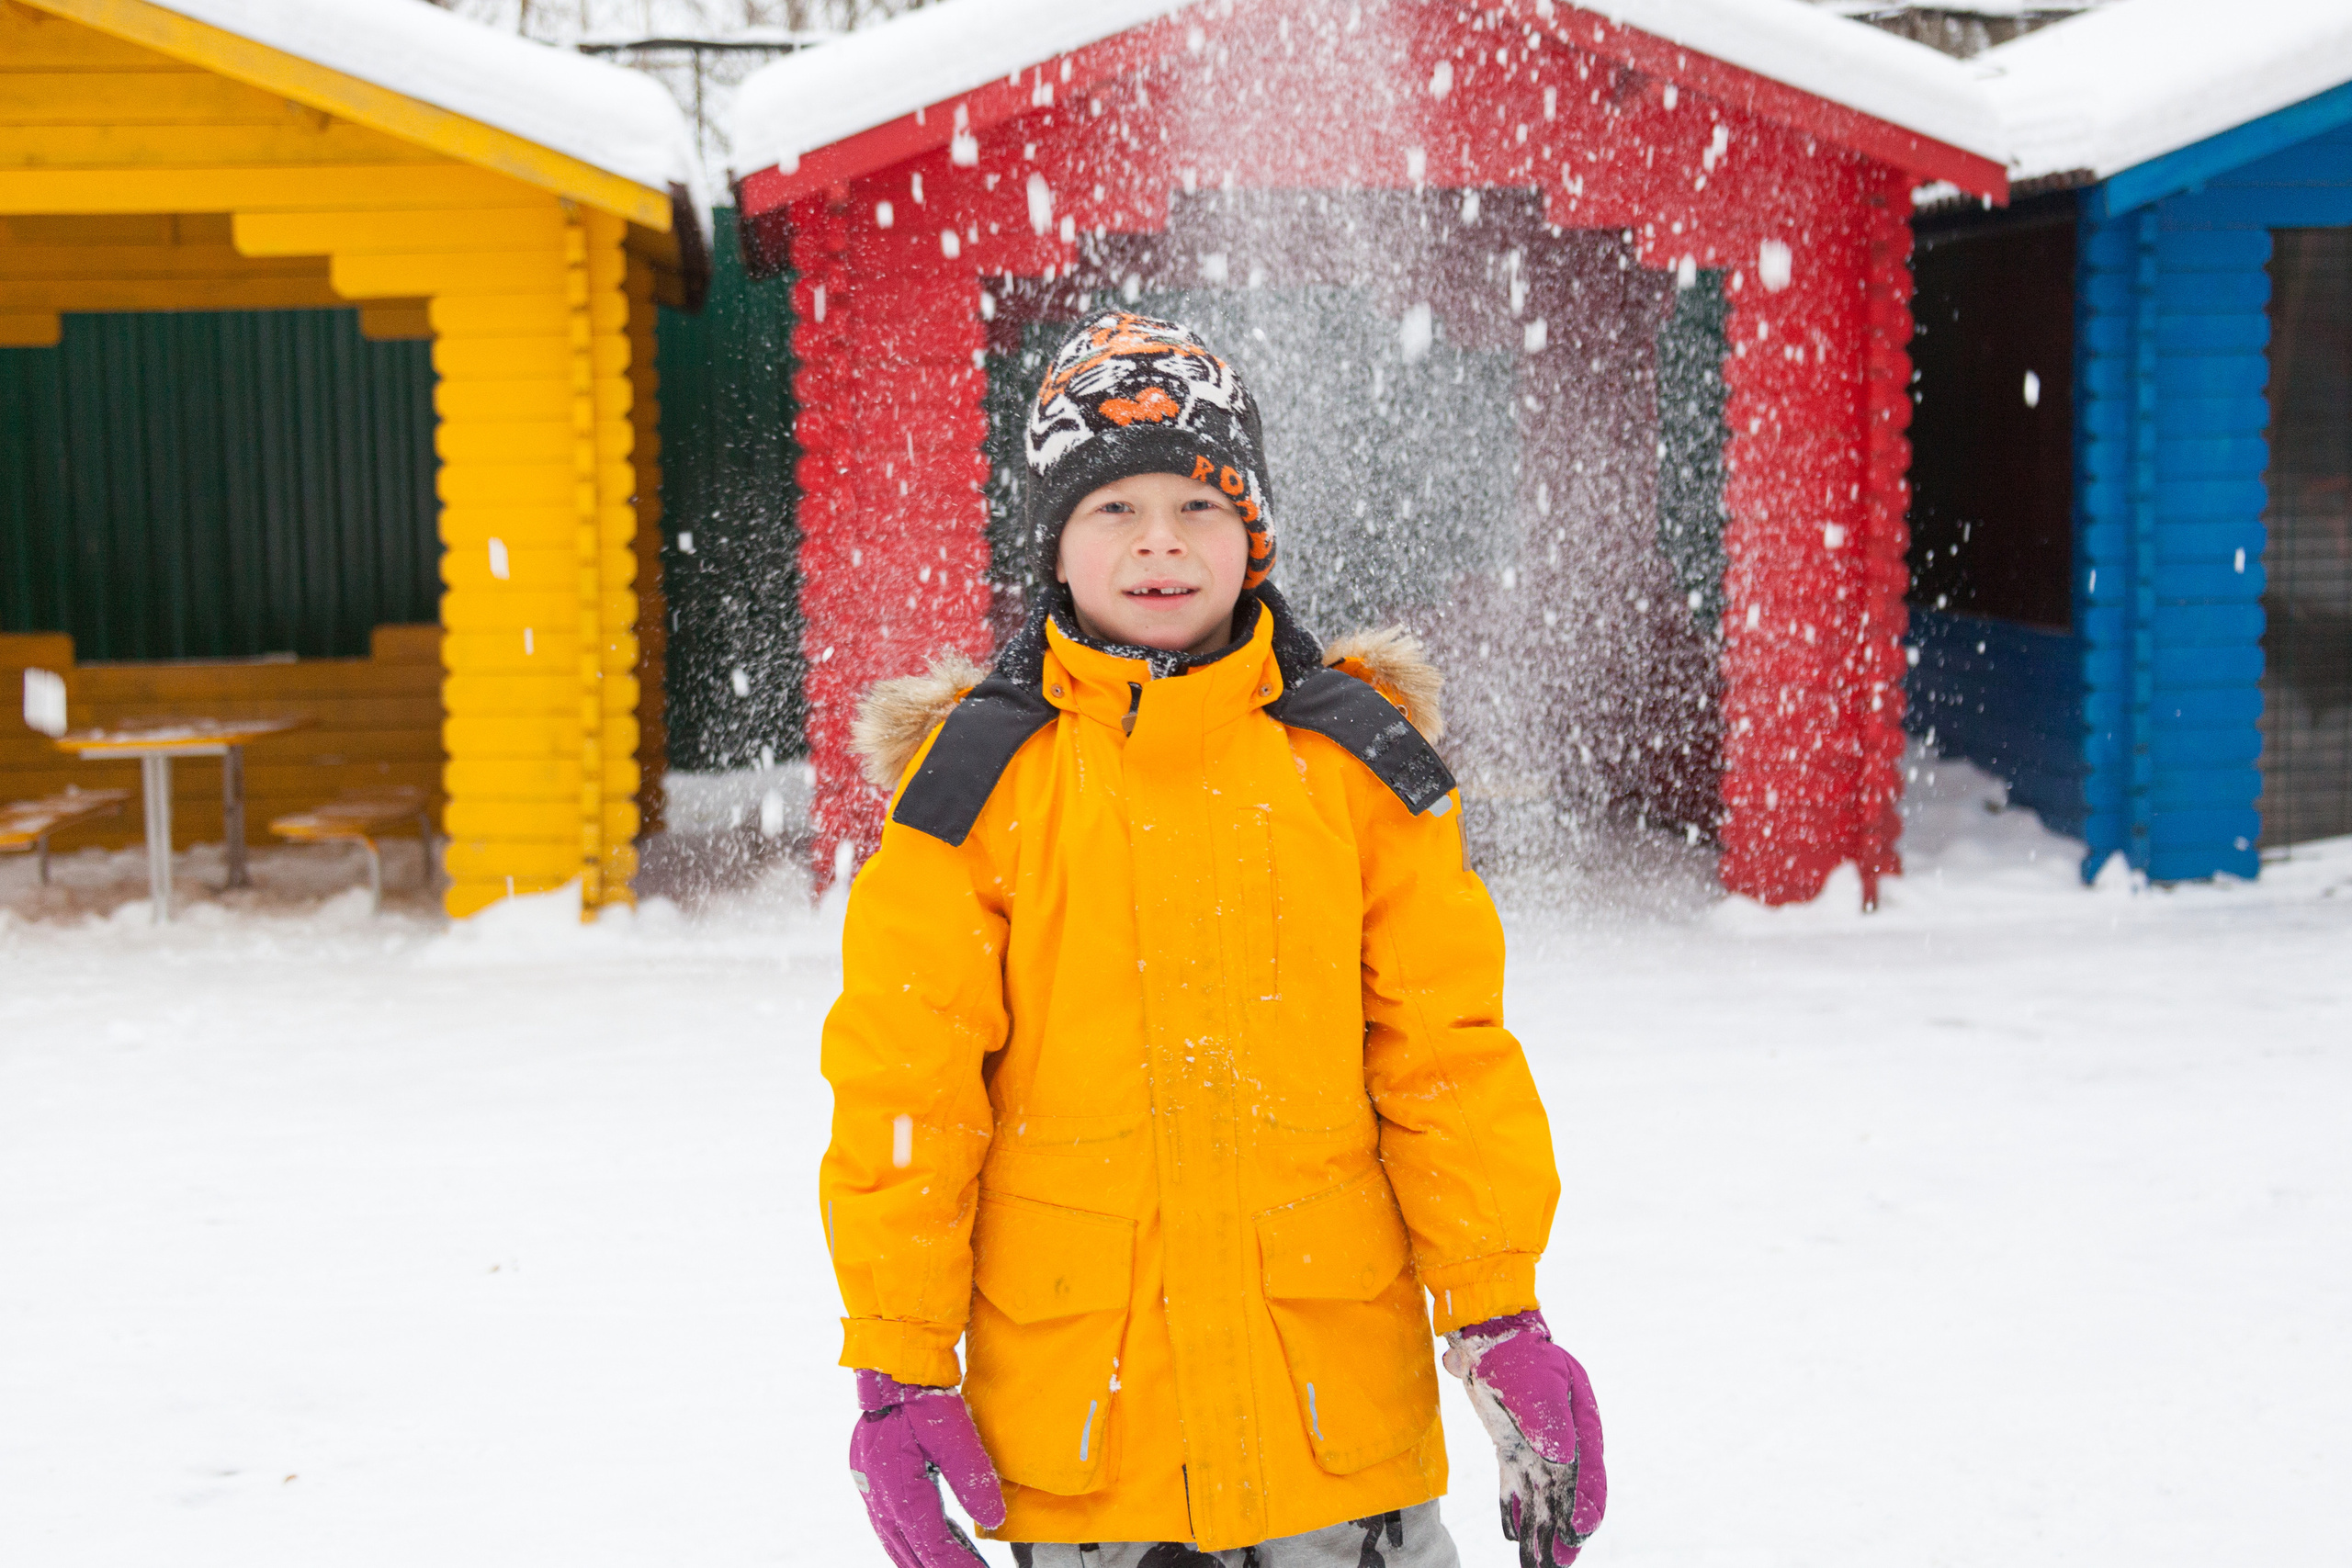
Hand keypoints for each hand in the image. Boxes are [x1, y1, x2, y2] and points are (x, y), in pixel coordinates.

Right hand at [848, 1369, 1006, 1567]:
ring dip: (921, 1558)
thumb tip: (994, 1519)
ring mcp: (871, 1489)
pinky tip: (929, 1545)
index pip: (931, 1542)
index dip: (956, 1564)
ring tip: (954, 1567)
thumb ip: (973, 1480)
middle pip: (909, 1550)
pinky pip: (890, 1523)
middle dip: (937, 1567)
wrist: (891, 1369)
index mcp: (899, 1488)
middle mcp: (879, 1495)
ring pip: (896, 1541)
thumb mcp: (955, 1435)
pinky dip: (911, 1539)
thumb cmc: (924, 1398)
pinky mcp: (871, 1480)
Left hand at [1442, 1310, 1604, 1566]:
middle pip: (1568, 1493)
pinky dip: (1514, 1510)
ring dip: (1539, 1529)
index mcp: (1582, 1423)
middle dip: (1563, 1531)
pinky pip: (1515, 1486)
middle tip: (1556, 1564)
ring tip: (1534, 1565)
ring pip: (1542, 1496)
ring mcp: (1538, 1446)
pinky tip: (1513, 1536)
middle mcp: (1564, 1440)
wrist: (1489, 1337)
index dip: (1585, 1505)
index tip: (1576, 1532)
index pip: (1589, 1472)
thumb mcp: (1536, 1383)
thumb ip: (1548, 1419)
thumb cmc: (1517, 1355)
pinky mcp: (1511, 1448)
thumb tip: (1560, 1460)